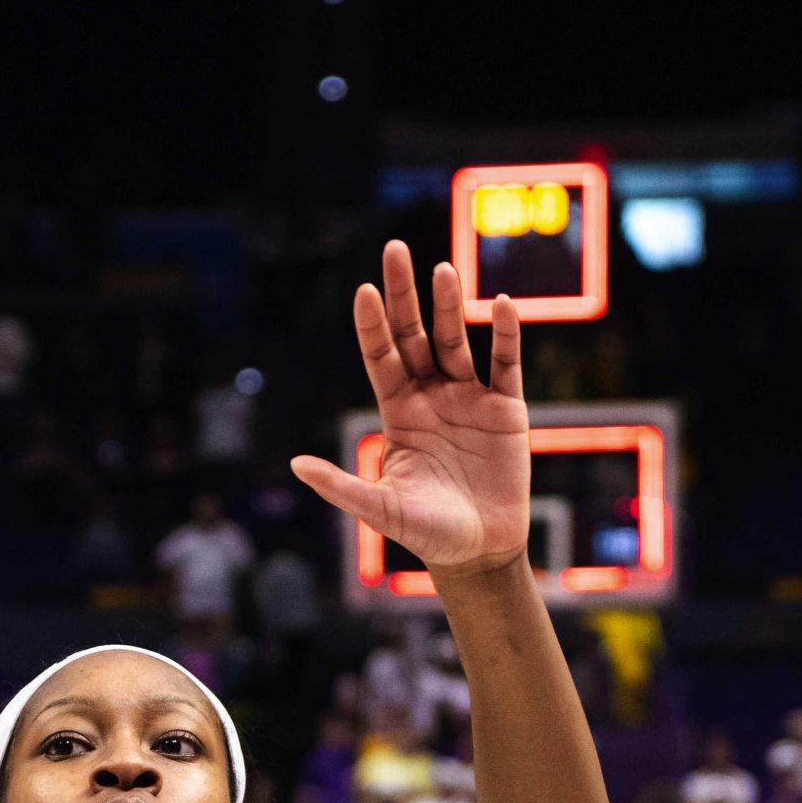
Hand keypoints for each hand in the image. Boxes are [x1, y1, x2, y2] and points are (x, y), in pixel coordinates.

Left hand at [291, 242, 529, 572]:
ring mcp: (469, 398)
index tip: (363, 291)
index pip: (382, 358)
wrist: (480, 552)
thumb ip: (341, 486)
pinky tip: (501, 304)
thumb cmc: (427, 533)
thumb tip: (295, 466)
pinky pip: (505, 363)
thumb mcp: (380, 509)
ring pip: (455, 341)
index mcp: (398, 413)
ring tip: (443, 271)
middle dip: (404, 295)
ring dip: (449, 306)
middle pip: (414, 335)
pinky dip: (505, 334)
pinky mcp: (506, 408)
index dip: (373, 326)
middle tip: (394, 250)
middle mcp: (431, 396)